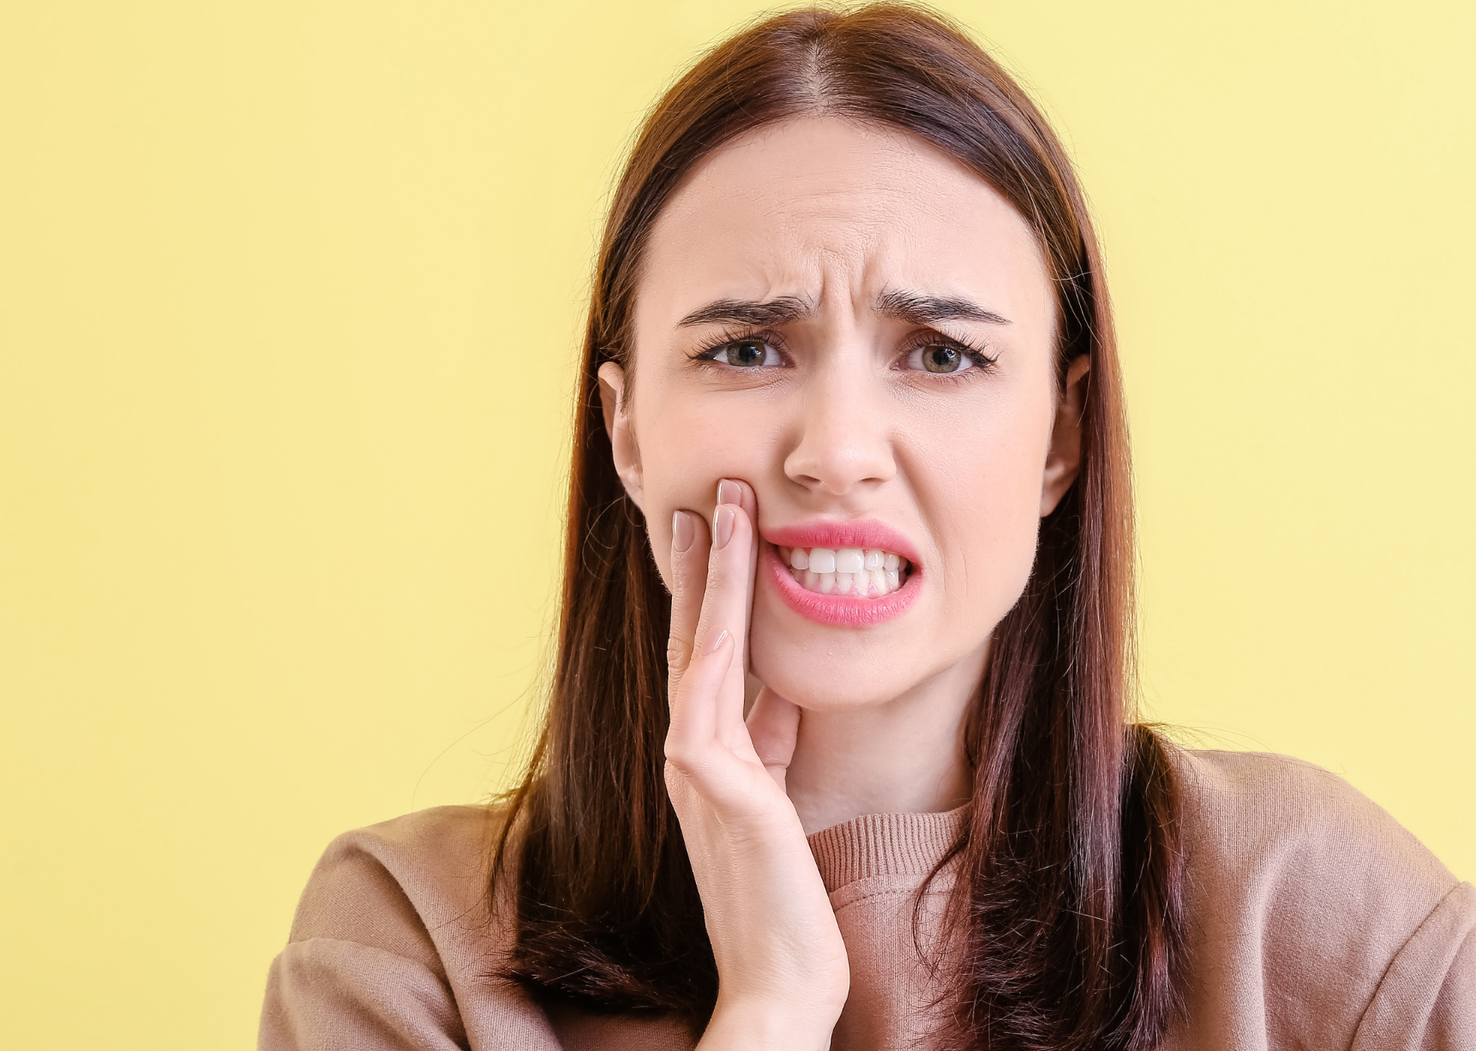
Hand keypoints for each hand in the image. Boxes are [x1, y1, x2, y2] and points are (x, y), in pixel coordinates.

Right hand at [664, 479, 848, 1048]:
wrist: (778, 981)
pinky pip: (715, 677)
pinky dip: (722, 617)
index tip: (723, 536)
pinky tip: (735, 569)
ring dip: (713, 569)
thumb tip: (784, 693)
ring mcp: (692, 764)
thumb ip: (774, 747)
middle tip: (712, 493)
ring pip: (700, 642)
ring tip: (724, 503)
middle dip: (702, 564)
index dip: (712, 594)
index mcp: (708, 761)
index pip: (706, 659)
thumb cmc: (786, 906)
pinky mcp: (709, 776)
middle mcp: (689, 755)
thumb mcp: (782, 802)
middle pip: (691, 638)